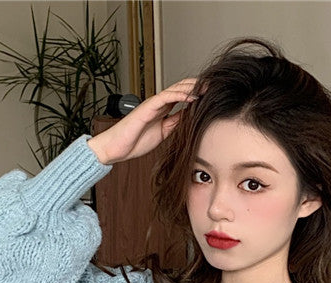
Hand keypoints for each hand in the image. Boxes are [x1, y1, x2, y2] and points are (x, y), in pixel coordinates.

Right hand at [87, 77, 203, 165]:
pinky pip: (166, 97)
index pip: (182, 97)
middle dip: (196, 86)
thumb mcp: (163, 133)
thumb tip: (188, 117)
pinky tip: (191, 97)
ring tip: (206, 87)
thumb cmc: (135, 142)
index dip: (196, 94)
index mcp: (162, 110)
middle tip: (212, 85)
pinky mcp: (148, 107)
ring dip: (191, 87)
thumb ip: (174, 123)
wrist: (117, 148)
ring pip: (175, 89)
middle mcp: (158, 104)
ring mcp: (153, 104)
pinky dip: (179, 95)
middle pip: (180, 89)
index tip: (211, 95)